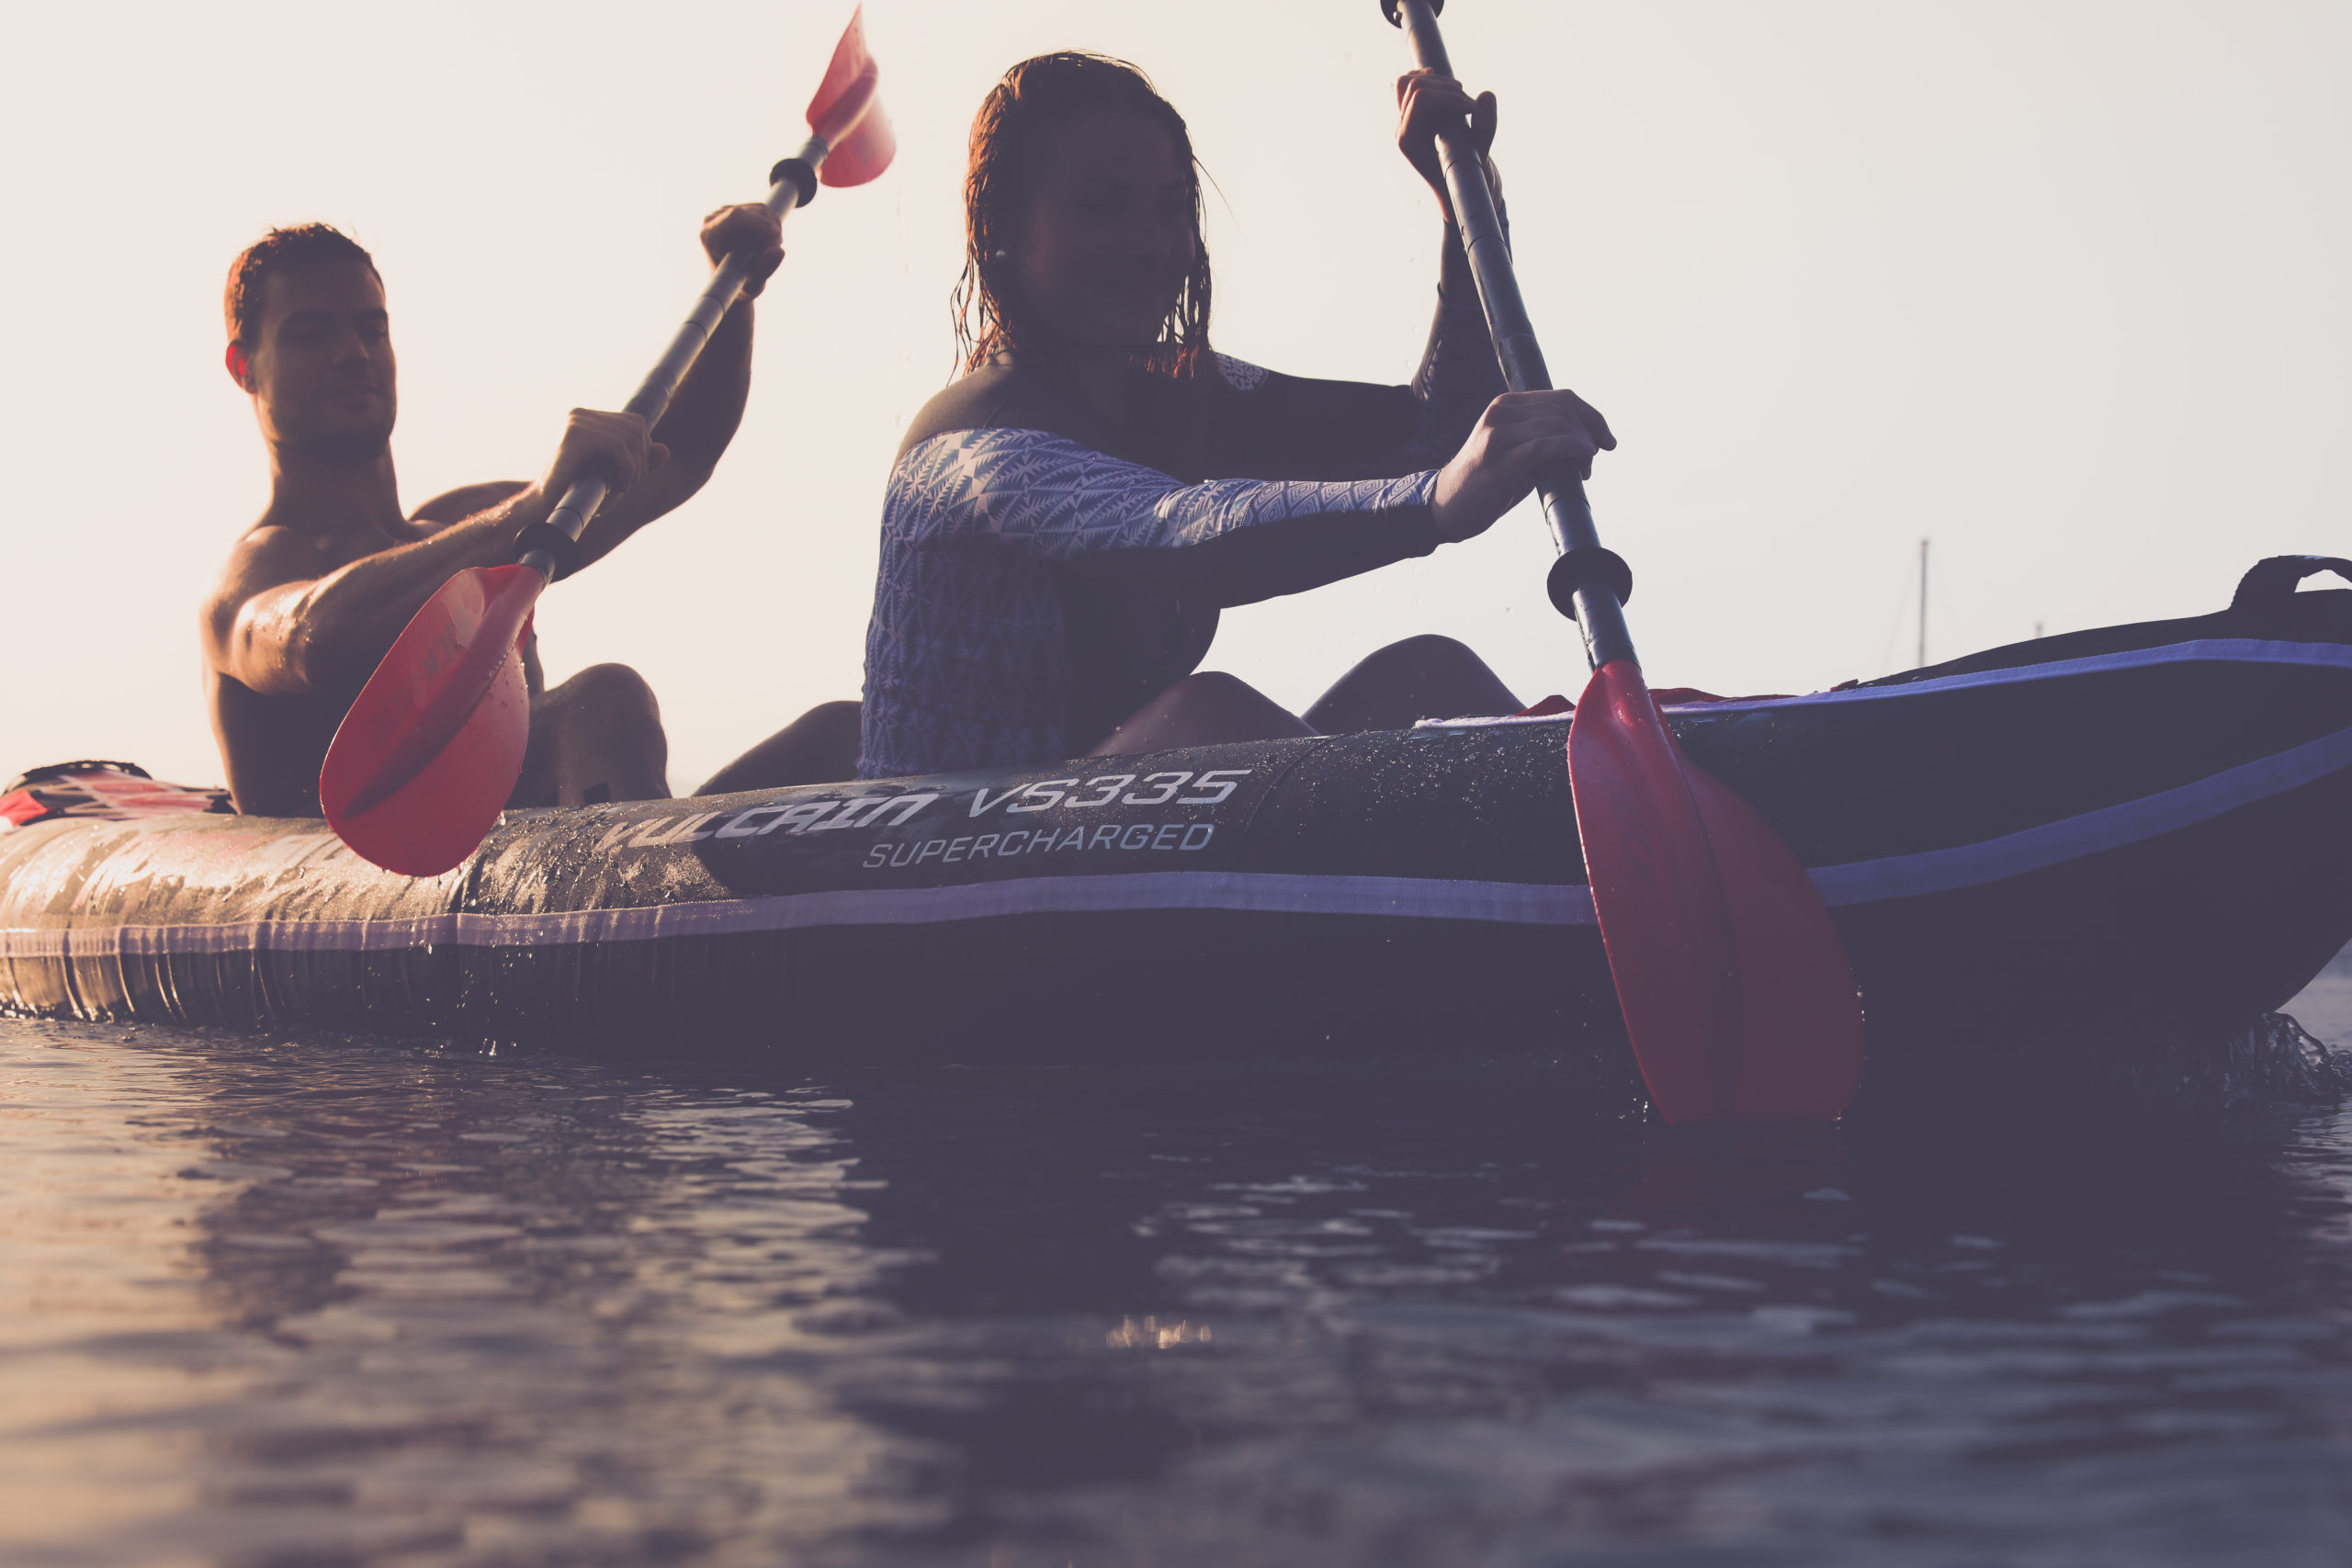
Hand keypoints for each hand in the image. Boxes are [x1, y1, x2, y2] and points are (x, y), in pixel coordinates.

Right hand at [535, 408, 666, 510]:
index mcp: (588, 418)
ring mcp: (578, 421)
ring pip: (631, 438)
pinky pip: (619, 447)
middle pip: (637, 428)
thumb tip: (665, 450)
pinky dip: (626, 469)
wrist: (544, 508)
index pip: (635, 423)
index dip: (642, 451)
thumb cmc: (576, 493)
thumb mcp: (614, 475)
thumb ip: (638, 462)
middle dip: (641, 460)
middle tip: (626, 484)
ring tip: (619, 486)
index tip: (631, 476)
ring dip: (634, 468)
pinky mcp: (577, 434)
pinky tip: (616, 485)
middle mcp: (581, 414)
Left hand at [701, 202, 785, 296]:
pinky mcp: (736, 209)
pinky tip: (767, 242)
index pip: (735, 217)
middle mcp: (713, 219)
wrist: (731, 283)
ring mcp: (724, 211)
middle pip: (752, 212)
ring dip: (774, 230)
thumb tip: (778, 250)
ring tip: (769, 251)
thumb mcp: (753, 286)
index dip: (759, 223)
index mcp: (709, 236)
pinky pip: (762, 210)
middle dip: (771, 230)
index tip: (778, 235)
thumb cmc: (739, 287)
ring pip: (760, 210)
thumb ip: (765, 270)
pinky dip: (772, 226)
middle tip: (775, 251)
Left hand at [1396, 68, 1497, 222]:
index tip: (1471, 108)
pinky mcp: (1416, 115)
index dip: (1449, 97)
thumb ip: (1485, 128)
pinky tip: (1440, 80)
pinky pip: (1410, 85)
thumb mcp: (1481, 156)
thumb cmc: (1467, 178)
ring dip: (1441, 83)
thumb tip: (1487, 96)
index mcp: (1410, 140)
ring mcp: (1407, 121)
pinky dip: (1427, 78)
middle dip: (1447, 90)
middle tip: (1469, 107)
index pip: (1421, 98)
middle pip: (1414, 86)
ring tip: (1463, 101)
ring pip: (1410, 81)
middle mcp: (1404, 128)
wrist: (1460, 188)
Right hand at [1431, 390, 1615, 542]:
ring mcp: (1498, 434)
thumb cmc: (1486, 483)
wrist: (1447, 507)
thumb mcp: (1515, 451)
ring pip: (1558, 426)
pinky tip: (1583, 458)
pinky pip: (1544, 446)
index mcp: (1506, 405)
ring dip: (1582, 447)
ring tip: (1583, 471)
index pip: (1562, 398)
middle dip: (1591, 432)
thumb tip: (1589, 442)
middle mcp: (1501, 412)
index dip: (1592, 417)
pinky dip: (1571, 449)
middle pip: (1565, 410)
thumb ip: (1543, 438)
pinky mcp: (1499, 459)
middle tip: (1592, 461)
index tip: (1607, 440)